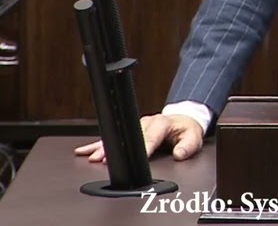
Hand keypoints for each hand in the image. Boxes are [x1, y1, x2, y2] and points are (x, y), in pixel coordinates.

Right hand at [73, 114, 204, 162]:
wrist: (183, 118)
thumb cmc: (186, 129)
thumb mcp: (193, 137)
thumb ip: (188, 146)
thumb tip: (179, 154)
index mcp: (160, 124)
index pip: (150, 137)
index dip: (142, 148)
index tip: (135, 158)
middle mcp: (146, 123)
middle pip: (127, 137)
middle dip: (115, 149)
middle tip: (102, 159)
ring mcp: (136, 125)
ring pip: (116, 137)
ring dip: (103, 147)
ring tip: (91, 157)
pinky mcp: (130, 130)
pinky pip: (113, 137)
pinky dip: (98, 144)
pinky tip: (84, 150)